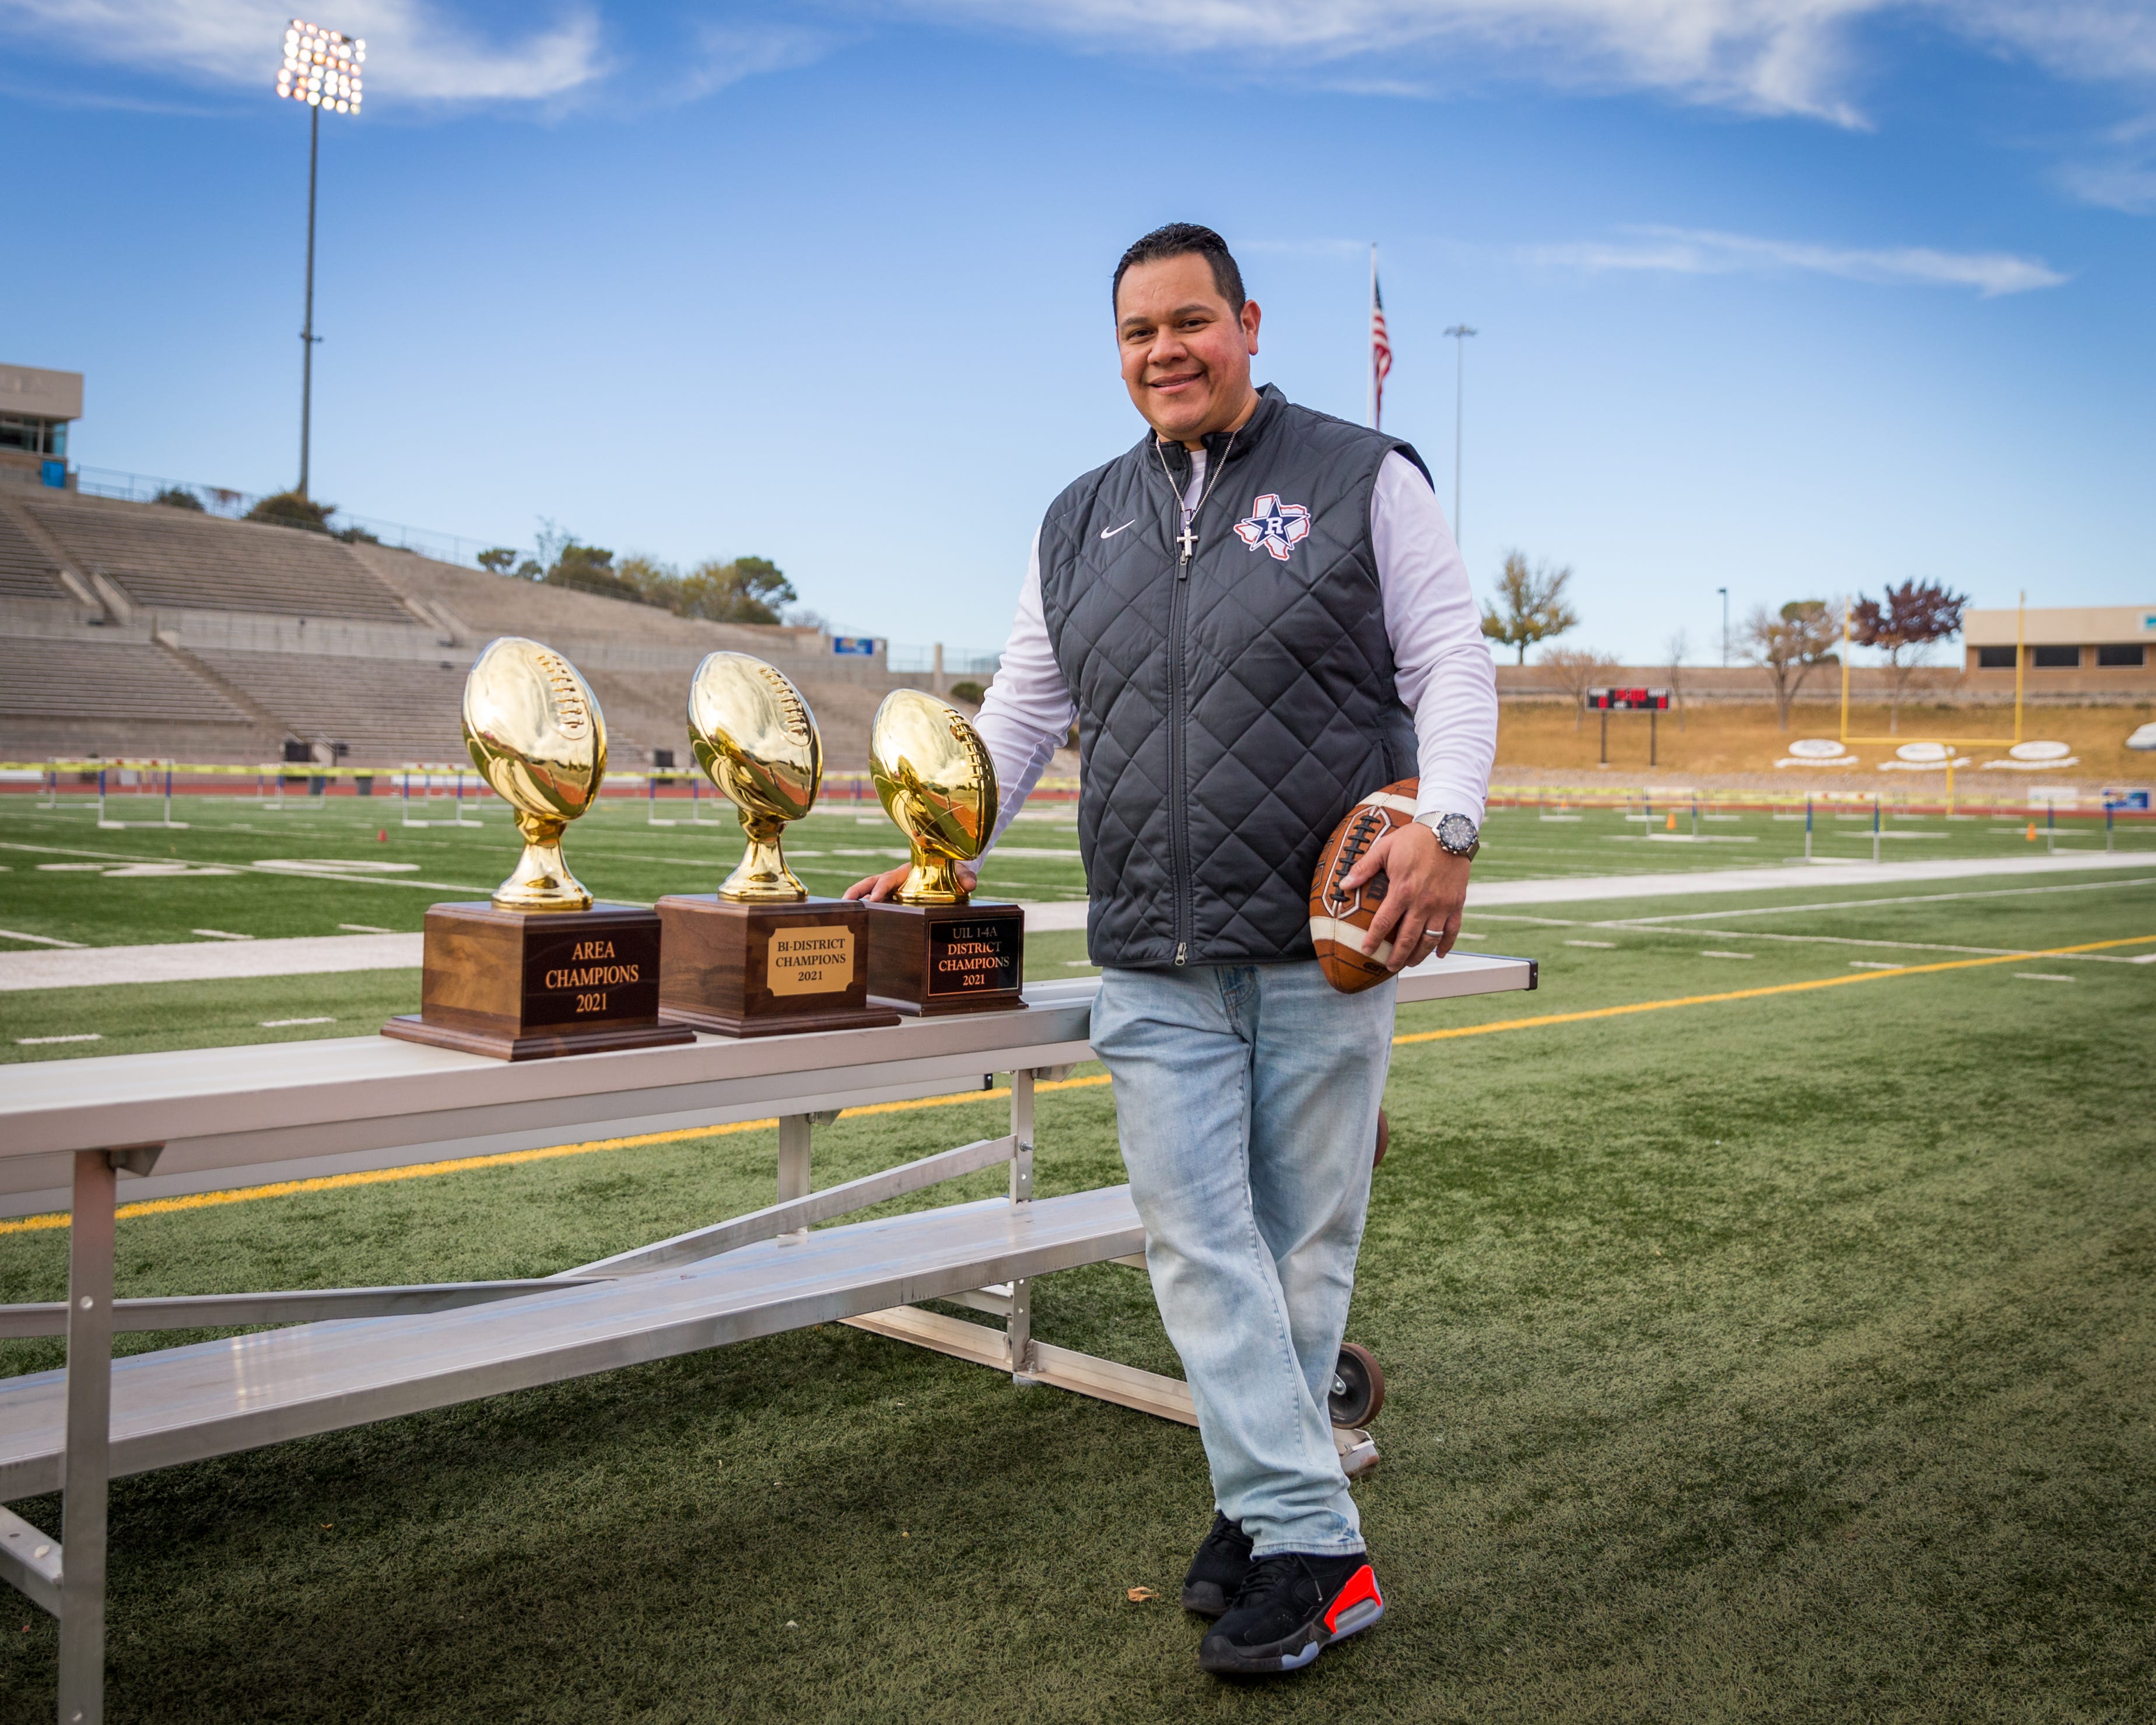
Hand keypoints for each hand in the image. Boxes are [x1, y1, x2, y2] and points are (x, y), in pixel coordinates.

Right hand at [842, 861, 978, 901]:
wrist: (952, 869)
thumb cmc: (953, 869)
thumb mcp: (960, 871)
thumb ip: (965, 877)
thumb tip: (971, 884)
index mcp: (907, 871)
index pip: (889, 879)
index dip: (881, 888)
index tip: (874, 899)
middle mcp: (896, 879)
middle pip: (871, 882)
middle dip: (858, 891)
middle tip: (846, 903)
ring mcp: (893, 888)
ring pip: (869, 890)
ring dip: (856, 898)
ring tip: (844, 909)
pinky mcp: (894, 896)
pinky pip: (877, 901)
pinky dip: (866, 907)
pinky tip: (860, 918)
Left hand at [1339, 820, 1470, 971]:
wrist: (1449, 831)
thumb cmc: (1414, 839)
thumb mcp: (1385, 848)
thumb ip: (1364, 868)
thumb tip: (1343, 884)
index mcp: (1402, 890)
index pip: (1384, 923)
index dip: (1373, 940)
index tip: (1366, 950)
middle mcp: (1423, 903)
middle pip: (1408, 939)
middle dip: (1397, 956)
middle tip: (1389, 967)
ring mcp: (1442, 906)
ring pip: (1430, 939)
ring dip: (1419, 955)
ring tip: (1410, 963)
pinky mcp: (1457, 904)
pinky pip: (1453, 930)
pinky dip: (1446, 945)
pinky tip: (1439, 954)